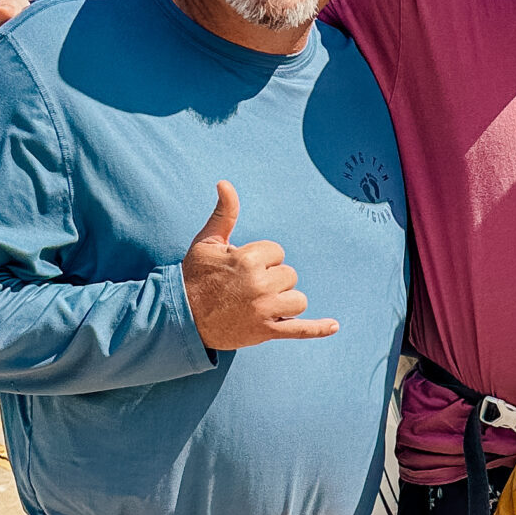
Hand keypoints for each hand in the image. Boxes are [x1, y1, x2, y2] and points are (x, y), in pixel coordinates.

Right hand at [182, 183, 338, 349]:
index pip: (277, 252)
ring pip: (297, 299)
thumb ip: (224, 213)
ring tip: (260, 304)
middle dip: (272, 280)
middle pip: (289, 275)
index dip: (262, 259)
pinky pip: (300, 329)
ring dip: (284, 302)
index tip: (241, 268)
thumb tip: (225, 183)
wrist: (181, 317)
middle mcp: (260, 284)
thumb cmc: (195, 276)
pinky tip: (334, 326)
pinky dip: (318, 329)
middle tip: (245, 288)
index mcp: (248, 259)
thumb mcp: (207, 242)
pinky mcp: (266, 331)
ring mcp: (264, 310)